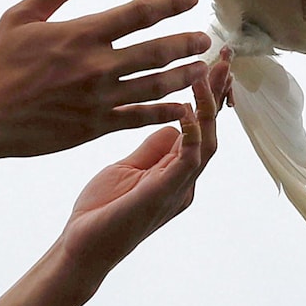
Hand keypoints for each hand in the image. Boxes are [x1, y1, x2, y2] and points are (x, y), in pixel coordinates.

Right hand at [0, 0, 211, 157]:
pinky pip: (139, 118)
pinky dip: (164, 113)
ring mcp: (99, 99)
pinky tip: (181, 109)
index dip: (171, 3)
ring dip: (184, 76)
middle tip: (205, 39)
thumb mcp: (19, 18)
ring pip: (156, 86)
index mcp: (82, 34)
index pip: (139, 13)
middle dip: (186, 43)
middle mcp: (97, 66)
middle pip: (157, 51)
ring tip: (201, 69)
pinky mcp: (94, 126)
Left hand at [56, 54, 229, 275]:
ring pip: (207, 143)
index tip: (212, 62)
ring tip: (207, 73)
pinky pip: (187, 161)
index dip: (208, 96)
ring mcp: (178, 190)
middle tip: (223, 57)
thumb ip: (152, 147)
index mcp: (176, 173)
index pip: (199, 127)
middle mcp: (185, 181)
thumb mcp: (128, 169)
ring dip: (208, 108)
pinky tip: (186, 110)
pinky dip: (190, 134)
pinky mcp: (164, 196)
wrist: (82, 248)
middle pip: (211, 131)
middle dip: (218, 93)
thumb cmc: (101, 211)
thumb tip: (173, 118)